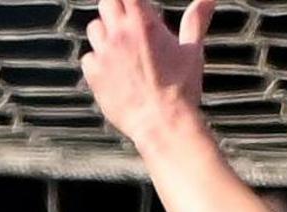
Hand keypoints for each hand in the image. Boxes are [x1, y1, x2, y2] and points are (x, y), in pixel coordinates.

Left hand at [82, 0, 215, 147]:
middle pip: (107, 3)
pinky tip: (118, 75)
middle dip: (118, 11)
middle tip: (133, 29)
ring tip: (126, 54)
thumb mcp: (192, 51)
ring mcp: (103, 52)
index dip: (132, 1)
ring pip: (95, 28)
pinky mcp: (93, 72)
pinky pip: (89, 57)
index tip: (139, 9)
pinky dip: (100, 61)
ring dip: (107, 34)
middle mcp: (119, 34)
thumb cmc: (182, 89)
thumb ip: (196, 20)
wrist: (163, 124)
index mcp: (143, 24)